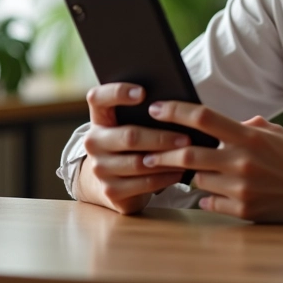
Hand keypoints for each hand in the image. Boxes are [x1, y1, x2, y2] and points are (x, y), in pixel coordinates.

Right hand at [78, 83, 191, 214]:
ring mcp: (100, 168)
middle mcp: (94, 141)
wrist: (112, 178)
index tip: (143, 92)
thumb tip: (177, 102)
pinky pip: (142, 183)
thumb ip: (146, 110)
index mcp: (100, 117)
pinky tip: (180, 171)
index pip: (98, 97)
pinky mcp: (110, 190)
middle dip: (161, 137)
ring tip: (188, 154)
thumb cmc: (132, 139)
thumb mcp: (133, 122)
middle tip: (187, 138)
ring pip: (139, 163)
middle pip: (129, 136)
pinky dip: (164, 177)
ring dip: (167, 159)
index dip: (118, 92)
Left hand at [140, 102, 282, 221]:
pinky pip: (209, 202)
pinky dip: (207, 196)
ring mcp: (242, 187)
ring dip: (190, 175)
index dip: (176, 111)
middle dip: (161, 151)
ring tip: (189, 170)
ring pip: (197, 179)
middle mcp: (243, 160)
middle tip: (146, 150)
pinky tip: (214, 192)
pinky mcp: (244, 210)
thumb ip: (247, 126)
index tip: (156, 107)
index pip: (205, 117)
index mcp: (250, 135)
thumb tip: (222, 125)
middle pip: (189, 152)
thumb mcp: (275, 133)